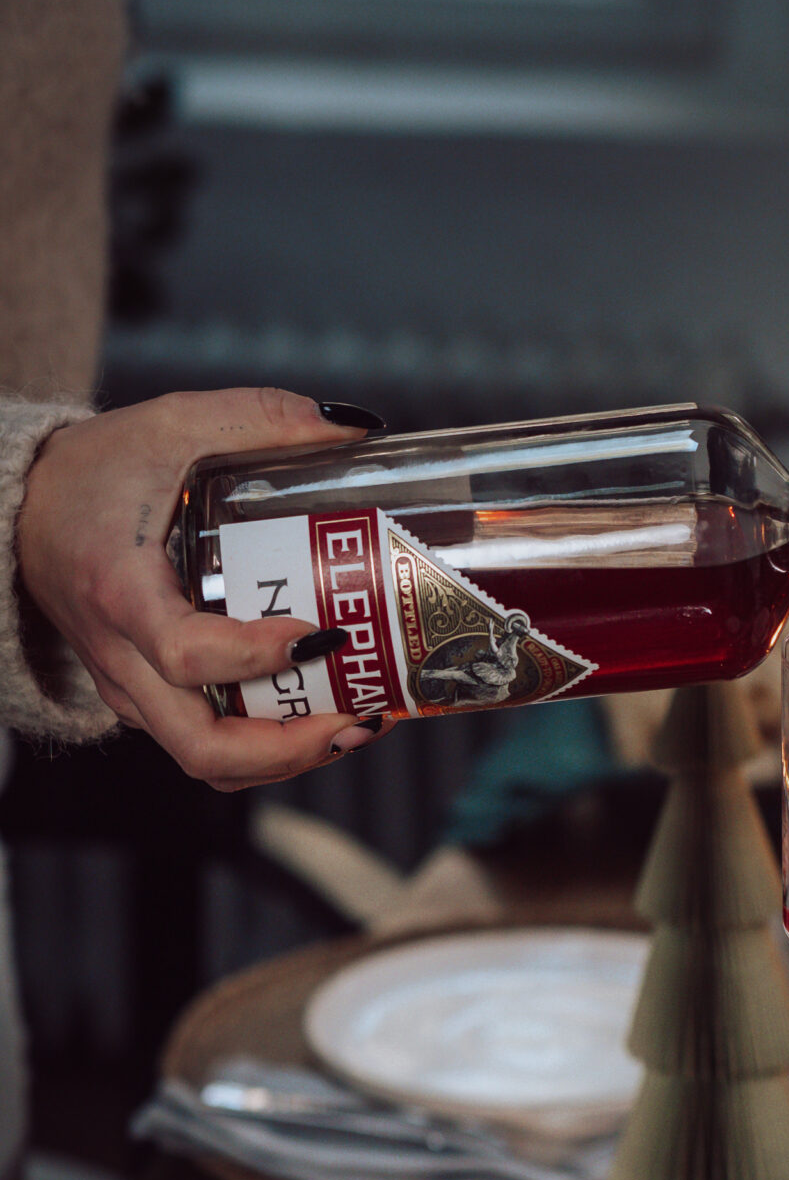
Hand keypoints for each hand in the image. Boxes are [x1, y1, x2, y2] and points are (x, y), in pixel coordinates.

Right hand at [17, 388, 393, 790]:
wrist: (22, 508)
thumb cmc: (93, 471)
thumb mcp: (172, 424)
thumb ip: (262, 418)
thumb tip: (354, 429)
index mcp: (120, 591)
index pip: (188, 654)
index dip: (258, 658)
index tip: (322, 635)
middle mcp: (122, 658)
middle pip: (202, 747)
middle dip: (291, 748)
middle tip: (362, 714)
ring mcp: (131, 690)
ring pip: (208, 761)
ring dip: (290, 756)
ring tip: (360, 721)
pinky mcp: (146, 701)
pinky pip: (208, 745)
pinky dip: (270, 745)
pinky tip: (325, 712)